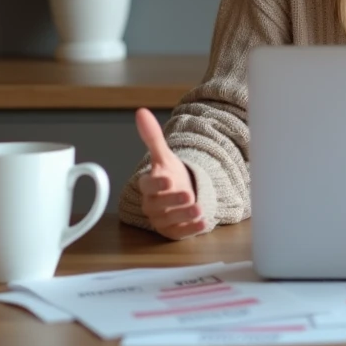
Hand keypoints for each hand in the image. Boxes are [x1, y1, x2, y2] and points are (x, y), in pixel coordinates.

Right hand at [135, 107, 205, 239]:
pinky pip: (180, 233)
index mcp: (148, 186)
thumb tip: (141, 112)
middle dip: (173, 201)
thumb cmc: (170, 175)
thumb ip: (153, 137)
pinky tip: (203, 224)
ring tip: (199, 208)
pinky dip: (191, 230)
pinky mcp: (173, 231)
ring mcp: (162, 219)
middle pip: (158, 205)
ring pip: (169, 220)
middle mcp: (152, 204)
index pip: (147, 185)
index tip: (168, 180)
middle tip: (188, 196)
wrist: (180, 194)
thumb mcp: (164, 156)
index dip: (156, 184)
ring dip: (184, 215)